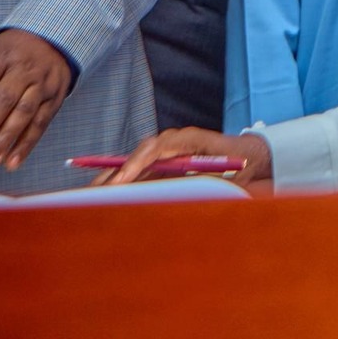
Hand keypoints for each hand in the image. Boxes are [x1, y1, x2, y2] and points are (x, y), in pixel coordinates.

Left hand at [0, 28, 73, 169]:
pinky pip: (42, 122)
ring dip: (7, 139)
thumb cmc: (4, 55)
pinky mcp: (55, 98)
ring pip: (24, 113)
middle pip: (3, 100)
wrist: (51, 40)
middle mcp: (22, 70)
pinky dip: (27, 144)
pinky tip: (12, 162)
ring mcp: (41, 83)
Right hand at [94, 128, 272, 186]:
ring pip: (134, 165)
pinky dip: (123, 186)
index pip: (154, 149)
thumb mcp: (227, 174)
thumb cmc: (240, 163)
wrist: (250, 155)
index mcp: (187, 138)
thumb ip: (206, 180)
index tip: (120, 181)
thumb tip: (183, 194)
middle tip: (92, 194)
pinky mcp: (163, 163)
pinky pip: (139, 174)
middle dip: (114, 174)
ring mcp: (167, 152)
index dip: (135, 165)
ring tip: (87, 199)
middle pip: (137, 156)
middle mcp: (172, 142)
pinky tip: (104, 199)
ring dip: (112, 181)